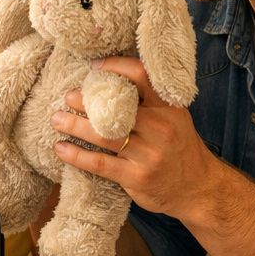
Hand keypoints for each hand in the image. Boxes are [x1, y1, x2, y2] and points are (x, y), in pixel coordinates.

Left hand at [50, 56, 215, 217]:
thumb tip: (111, 79)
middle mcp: (161, 127)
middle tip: (68, 96)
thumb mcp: (175, 118)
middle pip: (116, 107)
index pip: (141, 76)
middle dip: (86, 101)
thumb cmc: (179, 148)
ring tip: (56, 119)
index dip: (115, 66)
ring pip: (103, 135)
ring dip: (74, 125)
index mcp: (169, 107)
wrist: (198, 189)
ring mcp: (149, 154)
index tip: (94, 66)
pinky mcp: (137, 177)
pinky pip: (100, 164)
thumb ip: (150, 102)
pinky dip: (77, 156)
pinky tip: (61, 149)